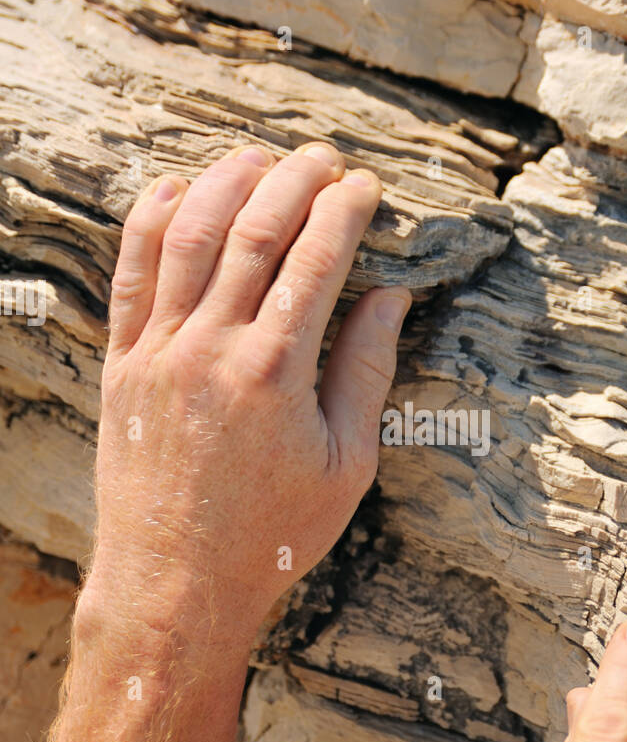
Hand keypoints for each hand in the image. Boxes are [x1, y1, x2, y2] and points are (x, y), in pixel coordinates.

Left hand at [87, 141, 409, 640]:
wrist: (176, 583)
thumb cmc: (272, 535)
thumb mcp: (347, 464)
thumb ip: (366, 372)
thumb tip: (389, 297)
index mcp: (277, 373)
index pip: (317, 258)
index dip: (346, 209)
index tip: (367, 187)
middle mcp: (212, 349)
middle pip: (254, 229)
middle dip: (295, 179)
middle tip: (324, 158)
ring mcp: (158, 353)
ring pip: (188, 235)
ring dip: (225, 182)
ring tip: (258, 158)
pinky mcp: (122, 365)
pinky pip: (130, 273)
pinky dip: (151, 221)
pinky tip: (175, 190)